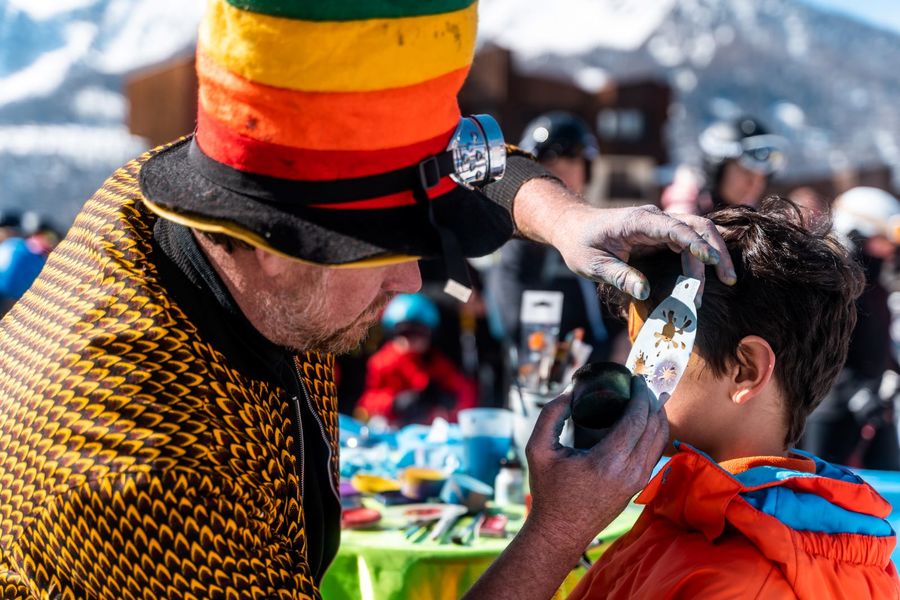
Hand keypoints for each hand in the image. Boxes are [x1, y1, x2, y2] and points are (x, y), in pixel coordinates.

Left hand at [513, 178, 736, 299]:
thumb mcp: (594, 265)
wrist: (573, 227)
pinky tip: (709, 276)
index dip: (696, 243)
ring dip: (712, 255)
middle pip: (696, 226)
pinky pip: (688, 241)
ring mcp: (660, 224)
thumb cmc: (581, 244)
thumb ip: (619, 276)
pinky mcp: (662, 233)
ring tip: (725, 281)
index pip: (675, 228)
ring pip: (697, 232)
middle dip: (715, 250)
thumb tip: (644, 290)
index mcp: (637, 221)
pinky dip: (701, 256)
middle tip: (729, 279)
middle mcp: (654, 218)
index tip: (712, 261)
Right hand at [525, 375, 666, 550]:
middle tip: (640, 384)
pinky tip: (646, 420)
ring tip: (646, 398)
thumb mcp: (538, 449)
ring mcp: (637, 480)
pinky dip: (655, 432)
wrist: (560, 532)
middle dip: (651, 400)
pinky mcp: (638, 486)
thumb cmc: (548, 491)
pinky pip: (655, 452)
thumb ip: (551, 415)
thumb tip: (570, 390)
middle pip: (653, 426)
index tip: (634, 378)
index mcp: (608, 461)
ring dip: (656, 415)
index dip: (640, 394)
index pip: (637, 419)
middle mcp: (629, 471)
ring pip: (660, 439)